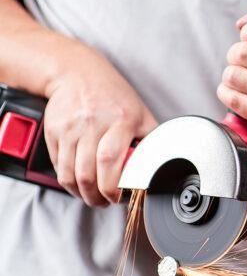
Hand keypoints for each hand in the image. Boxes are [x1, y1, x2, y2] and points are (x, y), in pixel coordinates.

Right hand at [44, 46, 156, 205]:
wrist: (78, 73)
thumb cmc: (115, 96)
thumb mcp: (140, 113)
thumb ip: (151, 140)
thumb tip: (164, 165)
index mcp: (120, 120)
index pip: (110, 160)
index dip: (113, 185)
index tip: (121, 195)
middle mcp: (92, 124)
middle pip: (88, 173)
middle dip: (98, 196)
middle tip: (107, 201)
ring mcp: (70, 129)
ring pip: (70, 175)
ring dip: (82, 194)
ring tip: (94, 197)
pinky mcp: (53, 132)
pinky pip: (58, 167)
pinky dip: (68, 182)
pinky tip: (79, 185)